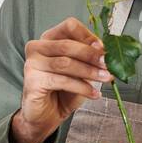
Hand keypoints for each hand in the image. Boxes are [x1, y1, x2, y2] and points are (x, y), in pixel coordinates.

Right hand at [11, 17, 112, 142]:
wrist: (46, 116)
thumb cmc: (63, 91)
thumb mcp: (80, 71)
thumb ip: (89, 58)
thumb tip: (107, 51)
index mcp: (49, 39)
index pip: (69, 26)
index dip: (88, 36)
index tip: (104, 48)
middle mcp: (37, 48)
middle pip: (68, 45)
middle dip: (92, 56)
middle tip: (109, 64)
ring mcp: (32, 64)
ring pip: (66, 63)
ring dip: (90, 72)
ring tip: (106, 79)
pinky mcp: (32, 81)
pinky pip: (61, 81)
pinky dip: (81, 88)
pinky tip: (93, 94)